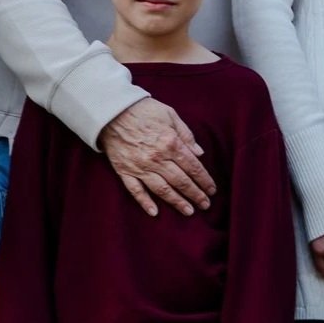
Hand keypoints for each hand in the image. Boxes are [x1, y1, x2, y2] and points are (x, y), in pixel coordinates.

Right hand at [99, 98, 215, 216]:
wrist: (111, 111)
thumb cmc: (143, 110)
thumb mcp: (170, 114)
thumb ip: (186, 135)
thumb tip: (199, 153)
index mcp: (170, 143)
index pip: (193, 167)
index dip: (204, 180)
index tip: (212, 189)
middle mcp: (157, 158)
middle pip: (181, 181)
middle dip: (196, 194)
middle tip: (205, 205)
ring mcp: (140, 166)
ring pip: (162, 190)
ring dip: (177, 202)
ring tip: (189, 211)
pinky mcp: (124, 171)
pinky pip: (136, 190)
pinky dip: (145, 202)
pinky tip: (155, 212)